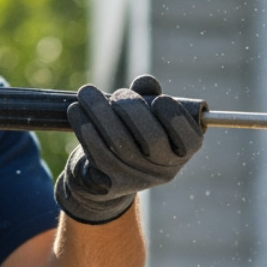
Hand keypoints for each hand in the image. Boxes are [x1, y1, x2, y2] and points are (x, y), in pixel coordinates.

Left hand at [56, 75, 203, 223]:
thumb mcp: (148, 113)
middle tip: (116, 95)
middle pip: (152, 138)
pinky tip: (76, 112)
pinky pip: (98, 154)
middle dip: (132, 108)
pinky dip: (85, 129)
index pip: (190, 139)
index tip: (160, 100)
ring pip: (121, 143)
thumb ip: (149, 95)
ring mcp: (139, 178)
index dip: (175, 117)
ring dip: (101, 112)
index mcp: (183, 151)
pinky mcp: (112, 182)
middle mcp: (165, 169)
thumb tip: (145, 83)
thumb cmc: (135, 132)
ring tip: (86, 93)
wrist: (109, 170)